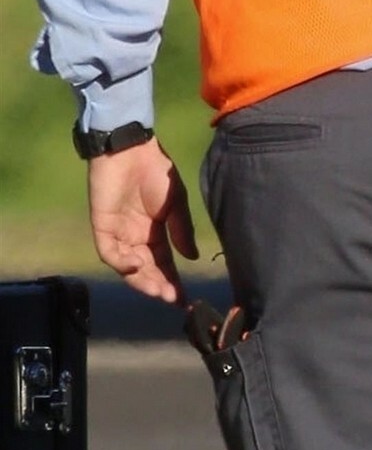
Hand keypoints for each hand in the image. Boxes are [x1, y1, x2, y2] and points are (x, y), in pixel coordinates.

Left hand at [87, 138, 197, 302]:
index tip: (184, 299)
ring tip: (157, 289)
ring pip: (127, 266)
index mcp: (155, 232)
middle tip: (171, 298)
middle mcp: (136, 237)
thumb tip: (192, 258)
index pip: (164, 263)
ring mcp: (118, 233)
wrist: (131, 150)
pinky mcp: (102, 226)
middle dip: (158, 285)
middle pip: (146, 270)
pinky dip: (121, 262)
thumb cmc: (157, 172)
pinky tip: (137, 266)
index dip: (173, 281)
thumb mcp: (177, 204)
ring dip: (141, 280)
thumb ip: (182, 231)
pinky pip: (109, 252)